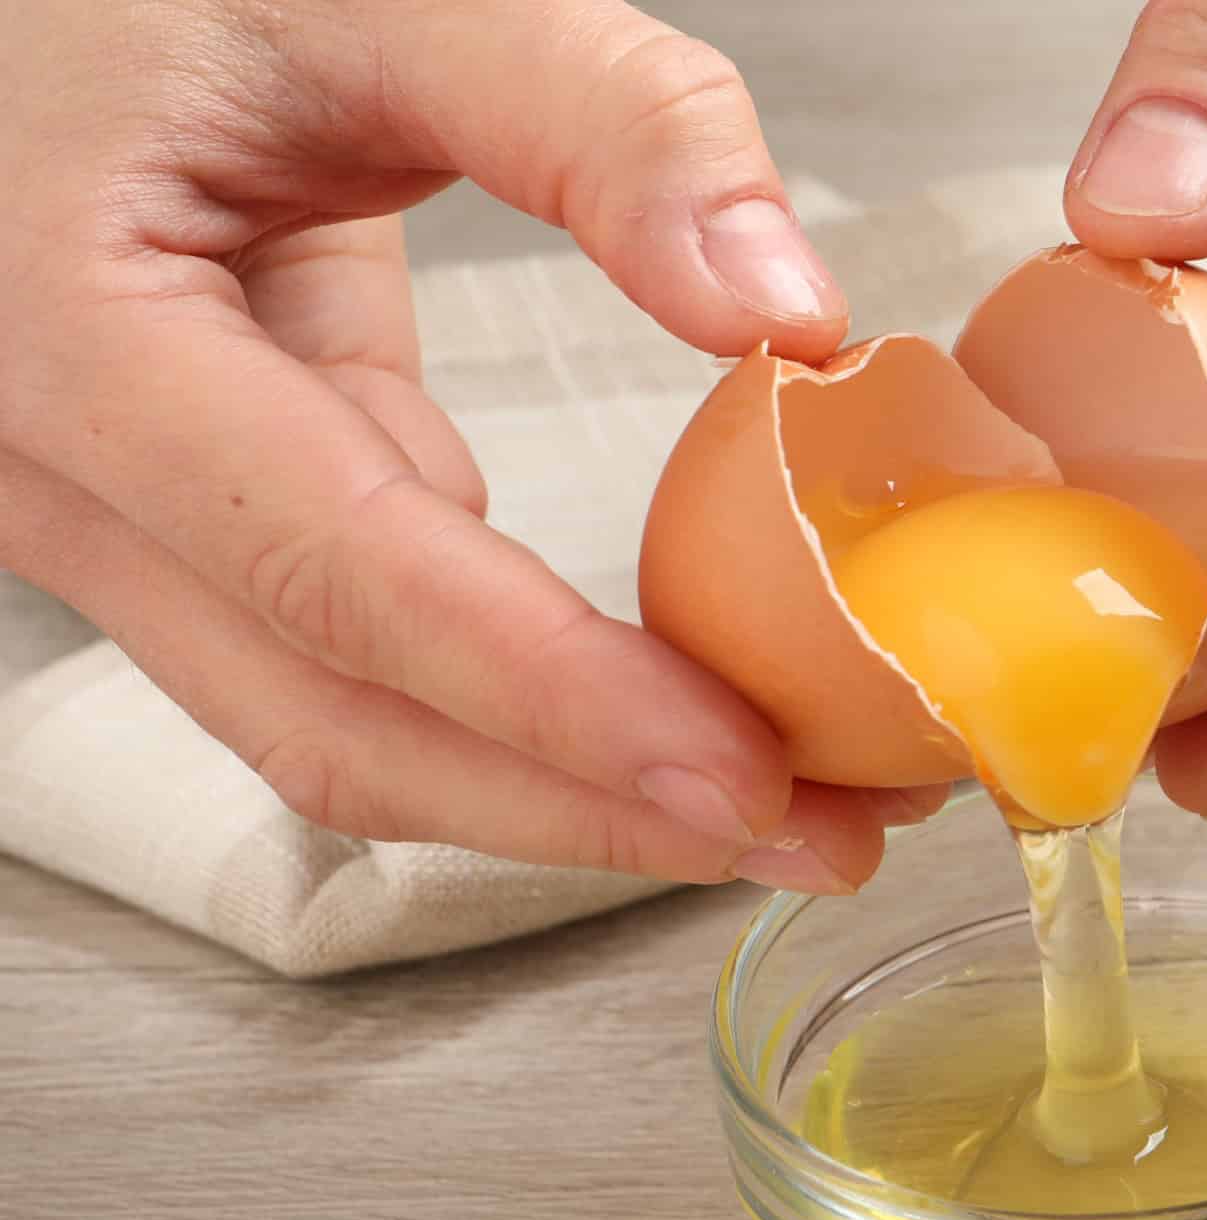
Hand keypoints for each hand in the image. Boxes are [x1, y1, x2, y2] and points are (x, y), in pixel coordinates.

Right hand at [0, 0, 939, 892]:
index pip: (338, 570)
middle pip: (332, 717)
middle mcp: (49, 462)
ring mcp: (103, 511)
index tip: (738, 772)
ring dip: (560, 782)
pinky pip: (347, 646)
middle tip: (815, 835)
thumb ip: (600, 117)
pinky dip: (512, 695)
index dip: (549, 696)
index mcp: (64, 327)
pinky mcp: (184, 513)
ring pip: (334, 719)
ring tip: (778, 802)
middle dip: (585, 805)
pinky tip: (666, 704)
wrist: (43, 3)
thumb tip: (787, 307)